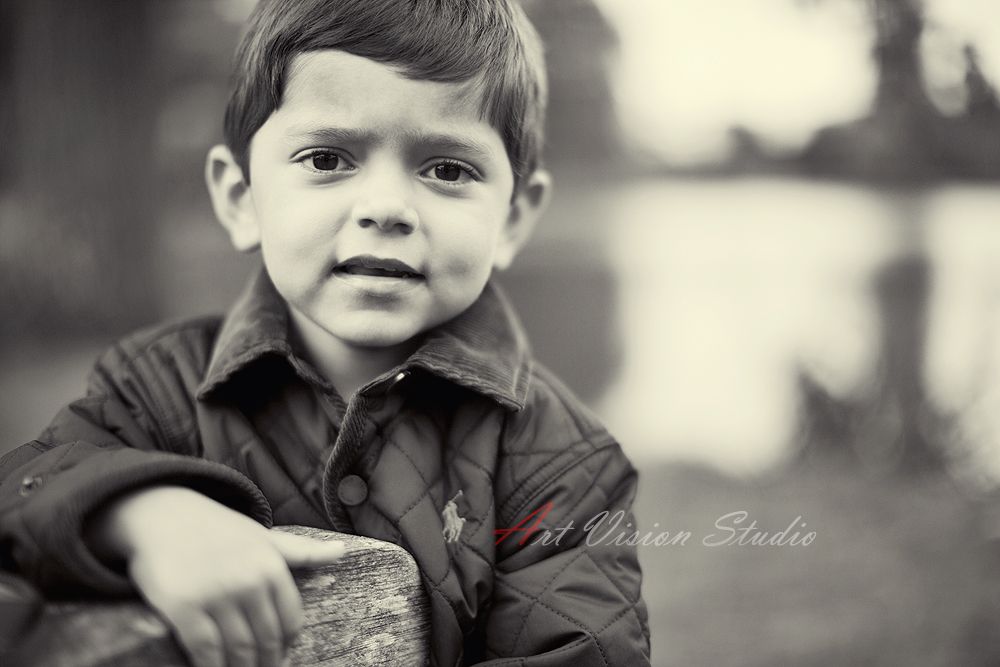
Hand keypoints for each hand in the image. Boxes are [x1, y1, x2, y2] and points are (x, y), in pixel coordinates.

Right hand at [87, 486, 344, 666]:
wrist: (164, 515)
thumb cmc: (218, 530)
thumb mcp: (263, 537)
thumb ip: (302, 551)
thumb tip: (342, 552)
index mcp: (272, 567)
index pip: (290, 622)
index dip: (285, 646)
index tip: (278, 656)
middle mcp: (249, 581)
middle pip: (266, 641)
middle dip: (264, 663)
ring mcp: (217, 594)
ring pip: (238, 650)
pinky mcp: (184, 607)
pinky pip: (205, 651)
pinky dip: (211, 666)